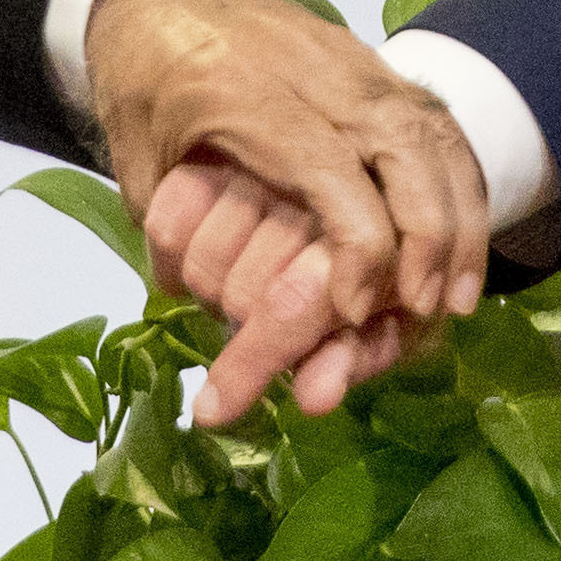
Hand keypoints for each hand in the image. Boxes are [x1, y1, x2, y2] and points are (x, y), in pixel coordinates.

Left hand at [84, 0, 485, 424]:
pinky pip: (439, 127)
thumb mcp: (132, 145)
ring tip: (457, 297)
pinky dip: (461, 188)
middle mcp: (321, 75)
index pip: (330, 172)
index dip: (356, 246)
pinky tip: (463, 248)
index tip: (352, 308)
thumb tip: (190, 299)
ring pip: (434, 136)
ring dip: (458, 220)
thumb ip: (162, 222)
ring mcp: (358, 65)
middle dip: (427, 235)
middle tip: (422, 308)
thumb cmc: (146, 70)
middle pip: (403, 148)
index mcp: (254, 94)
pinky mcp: (378, 68)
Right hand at [146, 156, 416, 426]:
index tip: (213, 410)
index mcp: (367, 232)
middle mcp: (312, 187)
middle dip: (242, 334)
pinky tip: (199, 263)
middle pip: (238, 291)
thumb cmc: (391, 260)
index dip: (252, 362)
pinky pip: (167, 220)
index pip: (290, 304)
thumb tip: (313, 398)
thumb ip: (356, 355)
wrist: (384, 169)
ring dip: (211, 297)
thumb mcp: (393, 314)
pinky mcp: (219, 149)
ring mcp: (262, 162)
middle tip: (263, 333)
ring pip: (201, 260)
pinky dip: (173, 258)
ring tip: (242, 291)